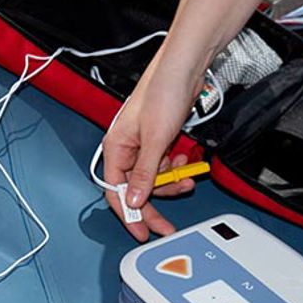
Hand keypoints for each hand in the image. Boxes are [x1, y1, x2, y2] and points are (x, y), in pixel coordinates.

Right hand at [102, 57, 205, 240]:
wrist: (184, 68)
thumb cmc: (163, 92)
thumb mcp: (155, 140)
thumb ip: (145, 173)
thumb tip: (136, 200)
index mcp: (115, 148)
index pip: (116, 192)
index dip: (129, 216)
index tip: (142, 233)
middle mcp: (126, 149)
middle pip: (137, 189)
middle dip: (156, 201)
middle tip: (169, 223)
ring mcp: (142, 145)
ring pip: (153, 178)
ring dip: (171, 181)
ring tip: (187, 176)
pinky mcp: (158, 140)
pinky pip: (164, 164)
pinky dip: (176, 167)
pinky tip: (185, 160)